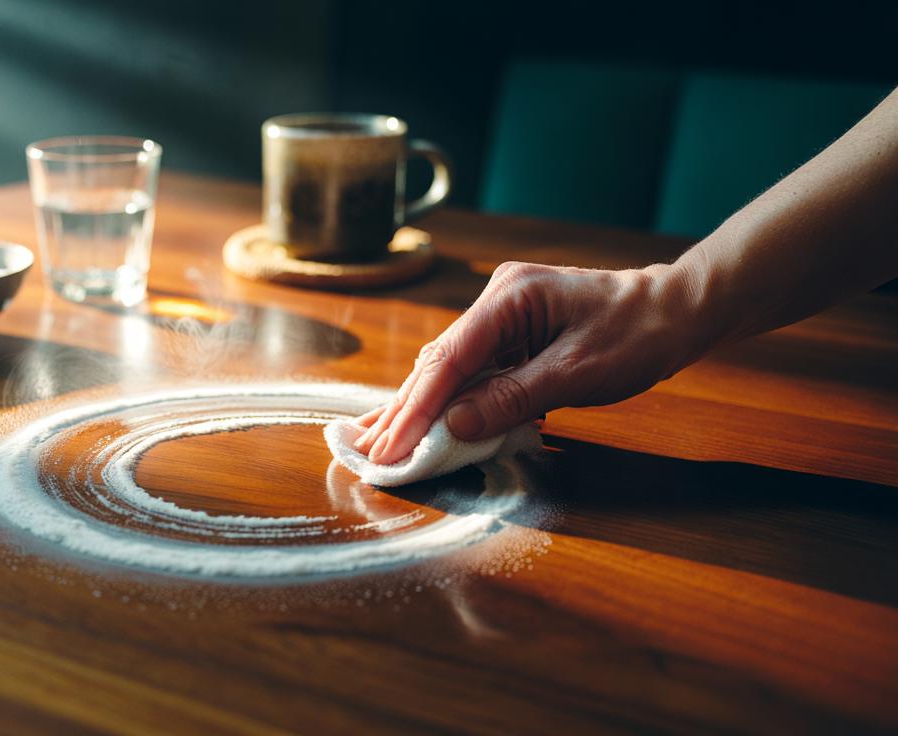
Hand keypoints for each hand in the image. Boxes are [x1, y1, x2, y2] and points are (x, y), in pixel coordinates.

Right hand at [353, 260, 707, 464]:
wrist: (679, 308)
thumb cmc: (638, 333)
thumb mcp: (578, 372)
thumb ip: (513, 398)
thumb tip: (455, 425)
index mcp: (509, 298)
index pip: (449, 359)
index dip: (417, 408)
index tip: (391, 447)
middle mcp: (497, 300)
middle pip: (439, 362)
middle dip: (404, 410)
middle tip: (366, 451)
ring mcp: (503, 316)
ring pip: (450, 370)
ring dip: (419, 409)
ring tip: (376, 440)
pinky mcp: (513, 333)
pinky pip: (473, 372)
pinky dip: (449, 402)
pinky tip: (419, 422)